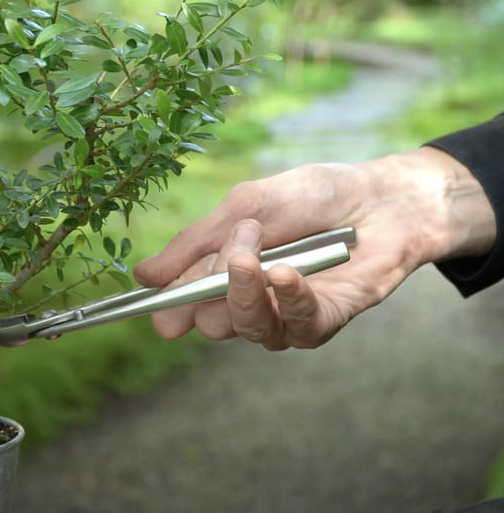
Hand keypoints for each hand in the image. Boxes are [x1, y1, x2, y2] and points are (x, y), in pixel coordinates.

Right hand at [133, 147, 494, 349]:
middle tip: (236, 245)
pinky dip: (288, 298)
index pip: (185, 302)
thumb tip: (142, 275)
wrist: (380, 196)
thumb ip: (195, 242)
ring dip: (245, 290)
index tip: (155, 312)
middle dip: (211, 285)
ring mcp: (286, 316)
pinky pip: (296, 327)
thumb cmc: (311, 197)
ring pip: (246, 327)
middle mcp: (251, 300)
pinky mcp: (324, 322)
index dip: (169, 310)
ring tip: (256, 253)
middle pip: (210, 320)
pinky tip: (286, 273)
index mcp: (225, 273)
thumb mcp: (244, 205)